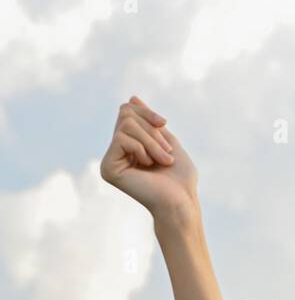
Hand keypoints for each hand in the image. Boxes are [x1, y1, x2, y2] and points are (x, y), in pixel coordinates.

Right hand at [99, 95, 198, 223]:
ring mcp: (110, 160)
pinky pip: (121, 139)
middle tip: (166, 152)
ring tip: (163, 160)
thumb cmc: (179, 178)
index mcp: (128, 145)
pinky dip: (142, 148)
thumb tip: (131, 98)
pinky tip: (148, 166)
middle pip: (125, 114)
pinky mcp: (108, 168)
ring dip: (151, 141)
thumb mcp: (167, 141)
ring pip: (125, 125)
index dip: (147, 113)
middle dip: (151, 130)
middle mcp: (116, 152)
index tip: (164, 124)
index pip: (127, 111)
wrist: (181, 202)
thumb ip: (149, 122)